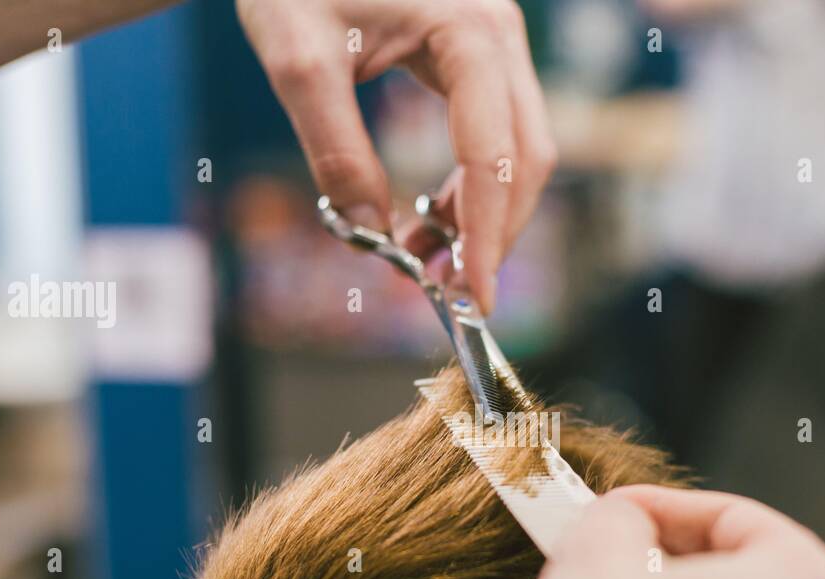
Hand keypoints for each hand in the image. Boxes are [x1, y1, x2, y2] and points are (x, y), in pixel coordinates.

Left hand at [237, 0, 555, 314]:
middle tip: (446, 292)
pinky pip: (496, 135)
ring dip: (483, 216)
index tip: (472, 299)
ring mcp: (496, 44)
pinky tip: (431, 218)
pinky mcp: (480, 57)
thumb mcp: (298, 61)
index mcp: (468, 32)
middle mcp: (500, 36)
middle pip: (526, 159)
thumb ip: (335, 150)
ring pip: (518, 152)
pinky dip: (471, 186)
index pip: (494, 156)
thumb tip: (369, 231)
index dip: (487, 238)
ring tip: (424, 258)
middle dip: (493, 235)